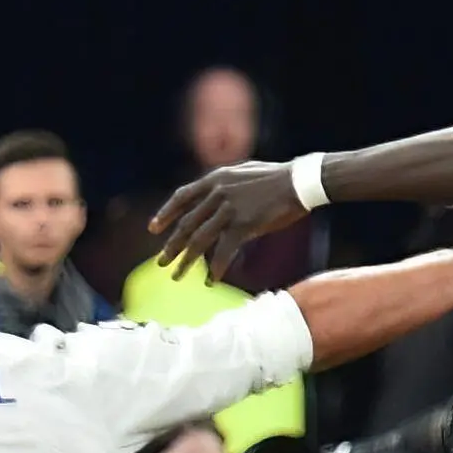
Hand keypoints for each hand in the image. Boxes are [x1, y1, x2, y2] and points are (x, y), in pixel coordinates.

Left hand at [148, 161, 305, 279]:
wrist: (300, 181)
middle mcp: (217, 193)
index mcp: (215, 179)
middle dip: (172, 246)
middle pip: (186, 224)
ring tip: (177, 277)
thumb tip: (212, 192)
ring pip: (199, 241)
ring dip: (186, 262)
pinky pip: (223, 252)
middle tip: (161, 262)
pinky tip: (211, 281)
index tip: (152, 228)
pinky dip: (216, 268)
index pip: (182, 197)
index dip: (165, 213)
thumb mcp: (243, 172)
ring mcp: (228, 210)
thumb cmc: (277, 177)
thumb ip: (224, 183)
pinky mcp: (243, 226)